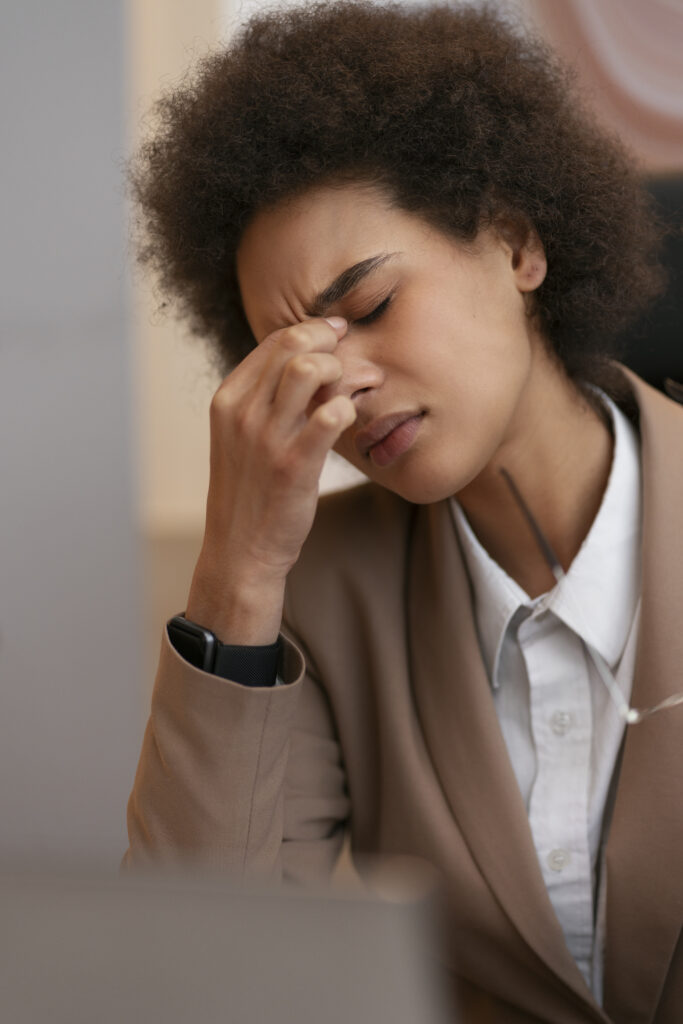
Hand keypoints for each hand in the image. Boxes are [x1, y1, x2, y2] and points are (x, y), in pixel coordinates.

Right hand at [186, 316, 355, 642]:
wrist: (241, 550)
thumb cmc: (251, 491)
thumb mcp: (243, 438)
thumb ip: (268, 401)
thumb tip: (310, 365)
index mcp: (228, 400)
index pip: (274, 341)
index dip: (313, 330)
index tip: (338, 334)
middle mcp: (242, 413)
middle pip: (293, 346)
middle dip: (331, 344)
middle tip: (354, 361)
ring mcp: (266, 438)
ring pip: (309, 371)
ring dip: (343, 372)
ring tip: (360, 388)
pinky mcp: (293, 465)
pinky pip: (331, 415)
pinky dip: (349, 408)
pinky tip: (352, 419)